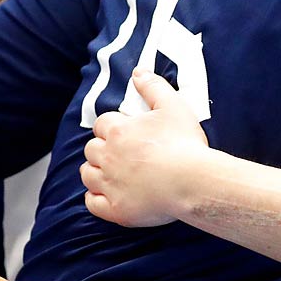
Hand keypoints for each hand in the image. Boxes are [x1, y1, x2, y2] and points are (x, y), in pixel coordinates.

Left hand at [81, 70, 209, 226]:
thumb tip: (138, 72)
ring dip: (95, 172)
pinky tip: (106, 196)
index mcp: (118, 131)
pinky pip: (92, 203)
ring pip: (87, 175)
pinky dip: (95, 199)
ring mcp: (109, 184)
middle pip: (91, 149)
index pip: (101, 124)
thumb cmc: (185, 143)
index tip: (124, 133)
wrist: (193, 181)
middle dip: (101, 150)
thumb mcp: (173, 106)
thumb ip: (154, 87)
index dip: (111, 127)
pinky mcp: (115, 209)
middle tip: (119, 154)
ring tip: (111, 174)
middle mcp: (107, 157)